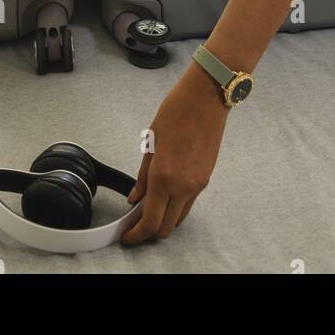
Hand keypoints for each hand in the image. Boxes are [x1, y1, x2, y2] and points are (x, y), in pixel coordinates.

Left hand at [121, 63, 229, 245]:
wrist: (207, 97)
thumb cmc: (176, 111)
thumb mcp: (151, 142)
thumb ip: (142, 176)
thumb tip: (135, 198)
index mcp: (164, 177)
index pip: (150, 222)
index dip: (137, 235)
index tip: (127, 237)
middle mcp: (183, 187)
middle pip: (166, 228)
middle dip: (149, 232)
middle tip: (134, 226)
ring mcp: (197, 185)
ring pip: (179, 218)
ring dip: (164, 220)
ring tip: (148, 209)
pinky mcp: (206, 179)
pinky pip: (188, 203)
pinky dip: (175, 207)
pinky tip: (164, 196)